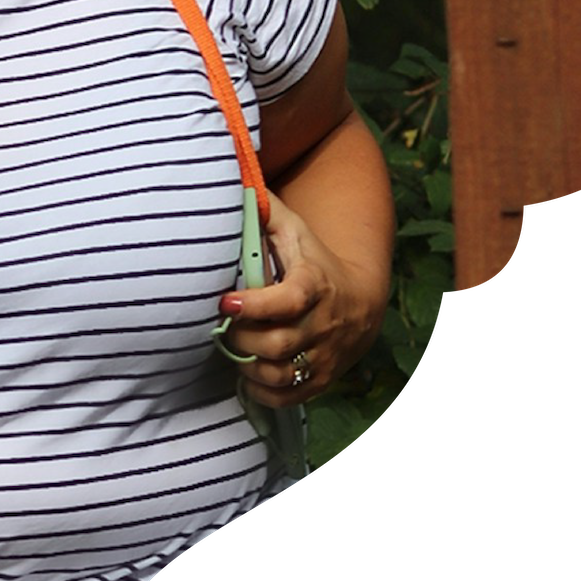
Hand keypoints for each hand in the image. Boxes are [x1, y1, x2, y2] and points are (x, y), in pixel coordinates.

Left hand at [216, 194, 382, 408]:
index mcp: (315, 284)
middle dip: (241, 337)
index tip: (226, 300)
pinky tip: (247, 371)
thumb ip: (264, 211)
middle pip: (277, 343)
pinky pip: (285, 398)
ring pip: (279, 374)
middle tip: (221, 325)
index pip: (288, 300)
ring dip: (247, 364)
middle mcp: (323, 324)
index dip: (256, 305)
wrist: (360, 301)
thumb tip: (233, 183)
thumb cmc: (313, 260)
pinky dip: (260, 390)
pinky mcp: (320, 381)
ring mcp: (323, 357)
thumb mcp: (295, 231)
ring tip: (233, 346)